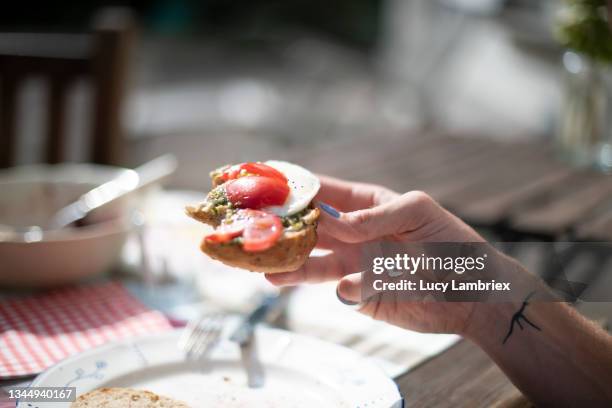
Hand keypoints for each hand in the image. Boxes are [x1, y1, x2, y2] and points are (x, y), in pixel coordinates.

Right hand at [266, 175, 506, 335]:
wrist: (473, 297)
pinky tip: (292, 281)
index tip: (262, 183)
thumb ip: (375, 216)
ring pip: (310, 257)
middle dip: (281, 224)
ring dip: (286, 257)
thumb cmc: (452, 244)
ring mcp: (354, 262)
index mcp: (368, 204)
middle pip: (309, 225)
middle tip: (250, 225)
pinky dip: (307, 282)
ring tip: (261, 261)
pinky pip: (328, 285)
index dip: (294, 187)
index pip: (324, 191)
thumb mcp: (419, 214)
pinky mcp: (358, 292)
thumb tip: (333, 222)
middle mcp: (355, 231)